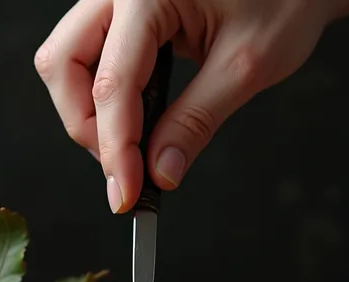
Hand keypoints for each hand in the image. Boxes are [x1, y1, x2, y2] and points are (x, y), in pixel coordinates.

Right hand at [34, 0, 345, 212]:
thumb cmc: (285, 0)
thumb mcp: (246, 67)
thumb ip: (196, 122)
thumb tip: (160, 173)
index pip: (113, 83)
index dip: (116, 149)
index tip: (126, 195)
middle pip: (63, 65)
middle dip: (87, 128)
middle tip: (125, 170)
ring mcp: (117, 0)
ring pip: (68, 62)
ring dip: (90, 115)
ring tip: (133, 148)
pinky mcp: (124, 15)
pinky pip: (92, 60)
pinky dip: (105, 100)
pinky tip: (135, 122)